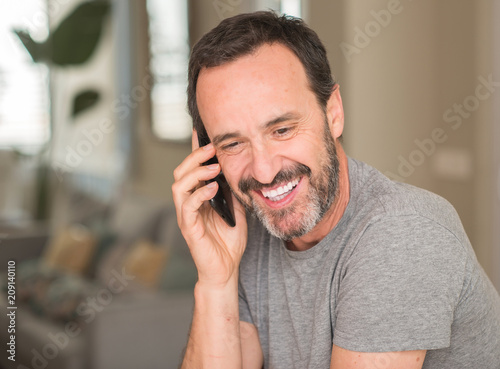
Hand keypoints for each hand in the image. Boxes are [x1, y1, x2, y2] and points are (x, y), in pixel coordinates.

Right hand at [172, 130, 247, 288]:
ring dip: (195, 173)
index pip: (193, 170)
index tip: (201, 132)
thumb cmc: (228, 241)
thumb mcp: (237, 210)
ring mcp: (186, 216)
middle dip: (194, 157)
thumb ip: (232, 192)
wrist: (225, 269)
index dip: (194, 151)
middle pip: (181, 173)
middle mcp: (188, 204)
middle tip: (211, 148)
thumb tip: (237, 170)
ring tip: (213, 167)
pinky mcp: (189, 229)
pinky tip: (213, 188)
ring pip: (179, 186)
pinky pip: (188, 206)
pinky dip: (199, 194)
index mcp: (198, 198)